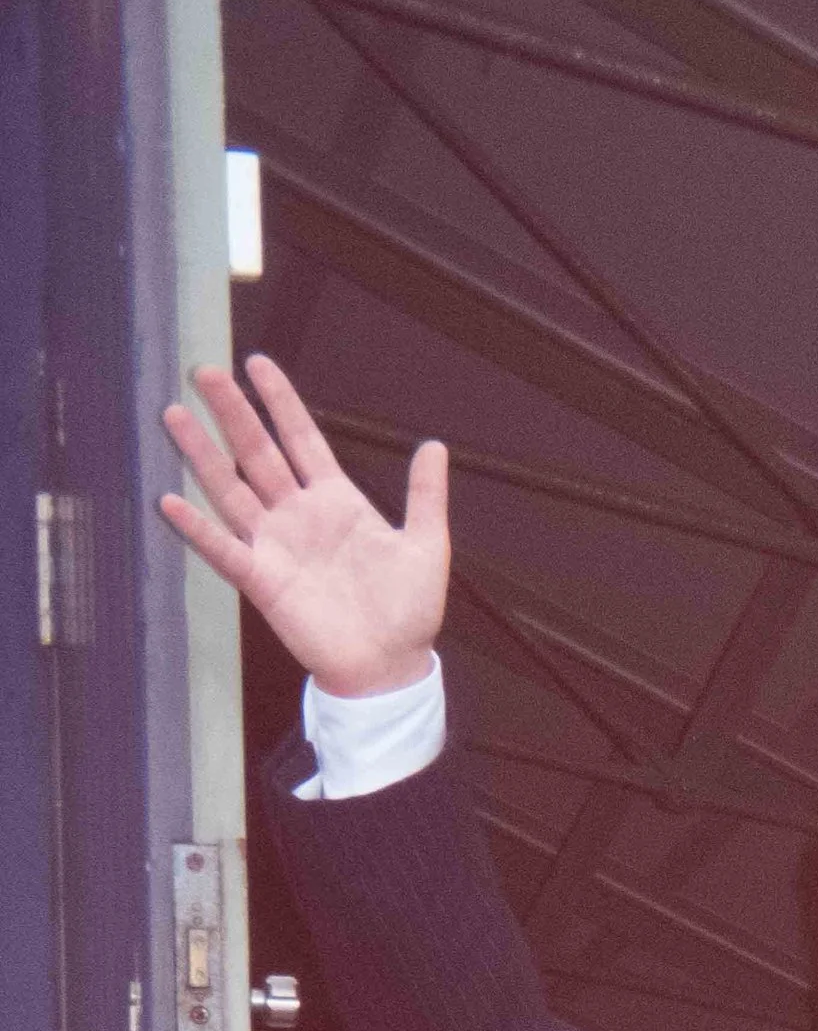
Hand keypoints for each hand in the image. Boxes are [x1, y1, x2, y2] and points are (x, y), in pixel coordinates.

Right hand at [158, 354, 447, 697]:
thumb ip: (426, 496)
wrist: (391, 667)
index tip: (257, 363)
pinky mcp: (263, 581)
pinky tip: (170, 501)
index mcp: (337, 500)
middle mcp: (299, 515)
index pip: (301, 438)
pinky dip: (197, 529)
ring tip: (175, 415)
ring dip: (203, 454)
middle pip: (258, 453)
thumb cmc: (408, 611)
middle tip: (203, 371)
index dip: (281, 402)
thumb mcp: (426, 546)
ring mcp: (276, 545)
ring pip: (231, 489)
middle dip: (232, 412)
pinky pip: (224, 550)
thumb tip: (434, 447)